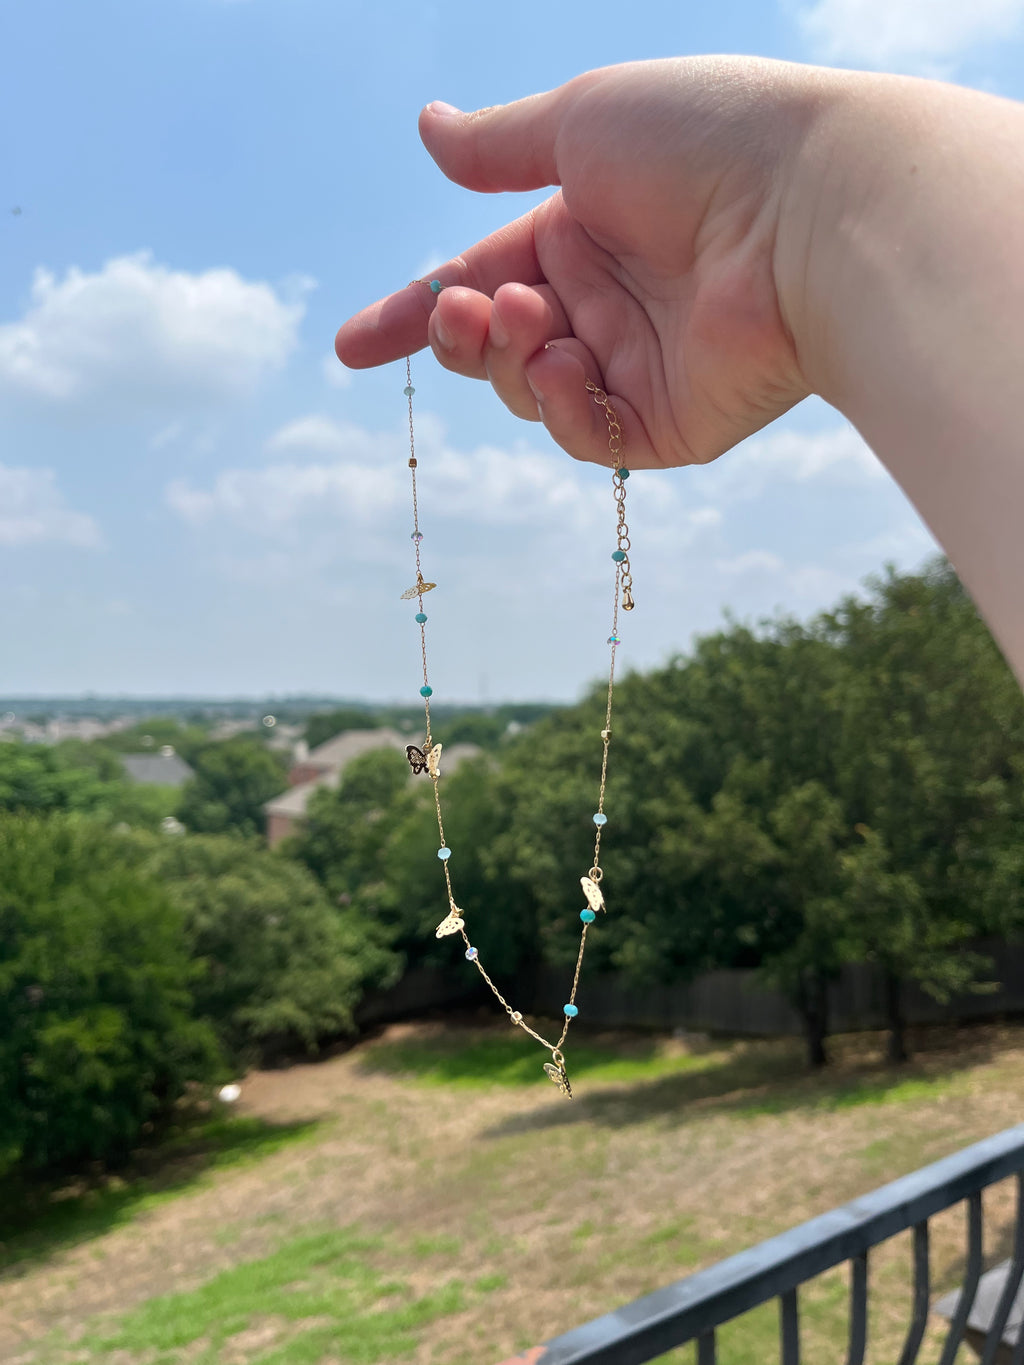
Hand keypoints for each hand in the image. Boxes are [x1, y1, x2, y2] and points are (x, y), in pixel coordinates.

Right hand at [335, 57, 831, 467]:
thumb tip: (427, 126)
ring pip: (531, 393)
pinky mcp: (672, 424)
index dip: (413, 312)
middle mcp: (606, 302)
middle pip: (495, 346)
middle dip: (461, 334)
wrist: (807, 209)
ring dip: (511, 360)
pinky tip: (573, 364)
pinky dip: (565, 406)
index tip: (353, 346)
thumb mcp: (581, 124)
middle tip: (465, 313)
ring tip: (535, 319)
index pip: (478, 279)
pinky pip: (588, 434)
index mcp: (581, 232)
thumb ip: (498, 144)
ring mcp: (638, 366)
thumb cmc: (703, 145)